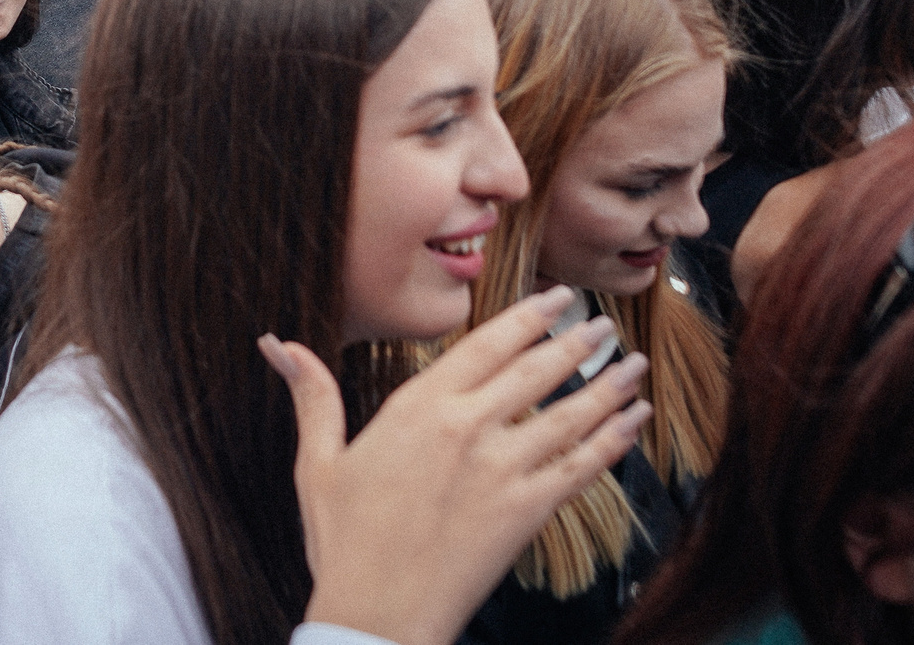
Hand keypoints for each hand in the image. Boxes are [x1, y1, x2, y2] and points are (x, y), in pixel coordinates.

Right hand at [268, 286, 653, 644]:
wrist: (377, 616)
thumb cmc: (345, 543)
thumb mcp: (319, 462)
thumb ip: (313, 396)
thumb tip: (278, 345)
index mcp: (419, 408)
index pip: (487, 344)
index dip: (529, 317)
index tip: (557, 299)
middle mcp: (468, 429)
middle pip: (538, 370)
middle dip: (579, 342)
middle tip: (605, 323)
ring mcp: (503, 470)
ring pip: (570, 413)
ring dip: (610, 386)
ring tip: (635, 363)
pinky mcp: (527, 512)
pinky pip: (583, 467)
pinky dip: (615, 441)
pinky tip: (635, 422)